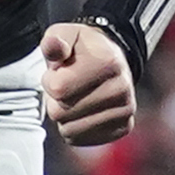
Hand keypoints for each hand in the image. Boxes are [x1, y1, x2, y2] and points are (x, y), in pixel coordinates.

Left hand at [41, 21, 136, 144]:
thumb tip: (54, 45)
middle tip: (68, 85)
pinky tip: (82, 110)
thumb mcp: (65, 36)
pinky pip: (78, 139)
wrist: (110, 60)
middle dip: (55, 99)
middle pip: (60, 113)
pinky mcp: (122, 128)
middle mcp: (121, 88)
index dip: (50, 80)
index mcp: (107, 62)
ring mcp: (125, 110)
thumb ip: (54, 42)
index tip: (59, 71)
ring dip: (63, 115)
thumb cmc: (81, 50)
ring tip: (75, 96)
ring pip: (68, 129)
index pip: (57, 88)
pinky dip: (73, 127)